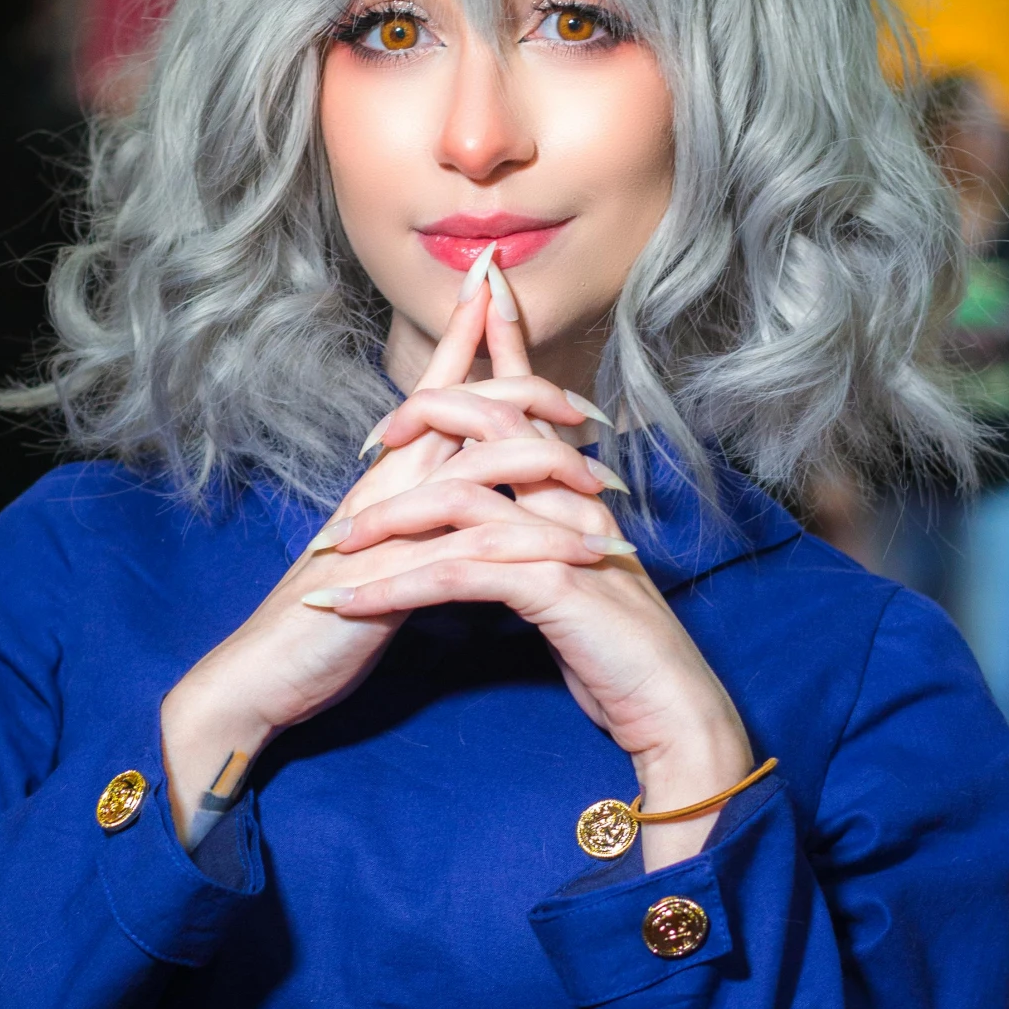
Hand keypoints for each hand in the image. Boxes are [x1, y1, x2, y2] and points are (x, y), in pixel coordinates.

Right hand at [157, 274, 612, 839]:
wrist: (263, 671)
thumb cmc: (321, 618)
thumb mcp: (379, 554)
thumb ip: (416, 518)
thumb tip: (458, 502)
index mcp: (388, 476)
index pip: (435, 390)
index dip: (463, 332)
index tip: (494, 281)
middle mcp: (390, 485)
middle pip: (468, 407)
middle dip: (533, 391)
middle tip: (593, 408)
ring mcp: (392, 526)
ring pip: (482, 466)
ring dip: (553, 467)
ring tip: (607, 483)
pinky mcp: (398, 575)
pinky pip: (481, 546)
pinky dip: (540, 548)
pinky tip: (584, 557)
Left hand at [306, 284, 752, 865]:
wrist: (674, 707)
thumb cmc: (620, 653)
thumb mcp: (574, 583)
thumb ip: (539, 542)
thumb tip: (493, 525)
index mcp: (577, 495)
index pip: (531, 407)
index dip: (503, 348)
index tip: (473, 302)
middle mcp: (574, 502)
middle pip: (494, 423)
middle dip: (428, 413)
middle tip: (372, 439)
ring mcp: (565, 540)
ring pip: (461, 500)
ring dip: (387, 523)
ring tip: (333, 548)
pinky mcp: (554, 589)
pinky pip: (458, 574)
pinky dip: (396, 588)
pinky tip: (353, 604)